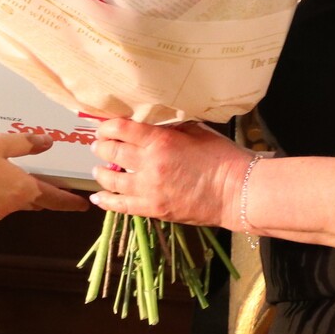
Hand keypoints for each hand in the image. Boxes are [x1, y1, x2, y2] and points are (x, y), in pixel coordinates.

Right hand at [0, 133, 89, 222]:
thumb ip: (26, 144)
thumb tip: (48, 143)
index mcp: (22, 188)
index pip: (54, 198)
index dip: (70, 202)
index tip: (84, 206)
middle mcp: (12, 206)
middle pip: (35, 202)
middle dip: (44, 196)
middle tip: (51, 186)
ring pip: (14, 204)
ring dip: (17, 194)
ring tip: (7, 175)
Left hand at [90, 119, 249, 226]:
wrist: (236, 191)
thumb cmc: (223, 158)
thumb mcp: (196, 131)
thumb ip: (171, 127)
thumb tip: (152, 124)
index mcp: (160, 141)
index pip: (121, 129)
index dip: (107, 127)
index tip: (104, 127)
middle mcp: (149, 164)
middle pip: (112, 152)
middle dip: (101, 147)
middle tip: (99, 146)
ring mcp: (149, 189)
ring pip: (112, 180)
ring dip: (101, 173)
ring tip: (98, 169)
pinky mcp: (153, 209)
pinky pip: (121, 206)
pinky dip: (106, 201)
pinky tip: (98, 197)